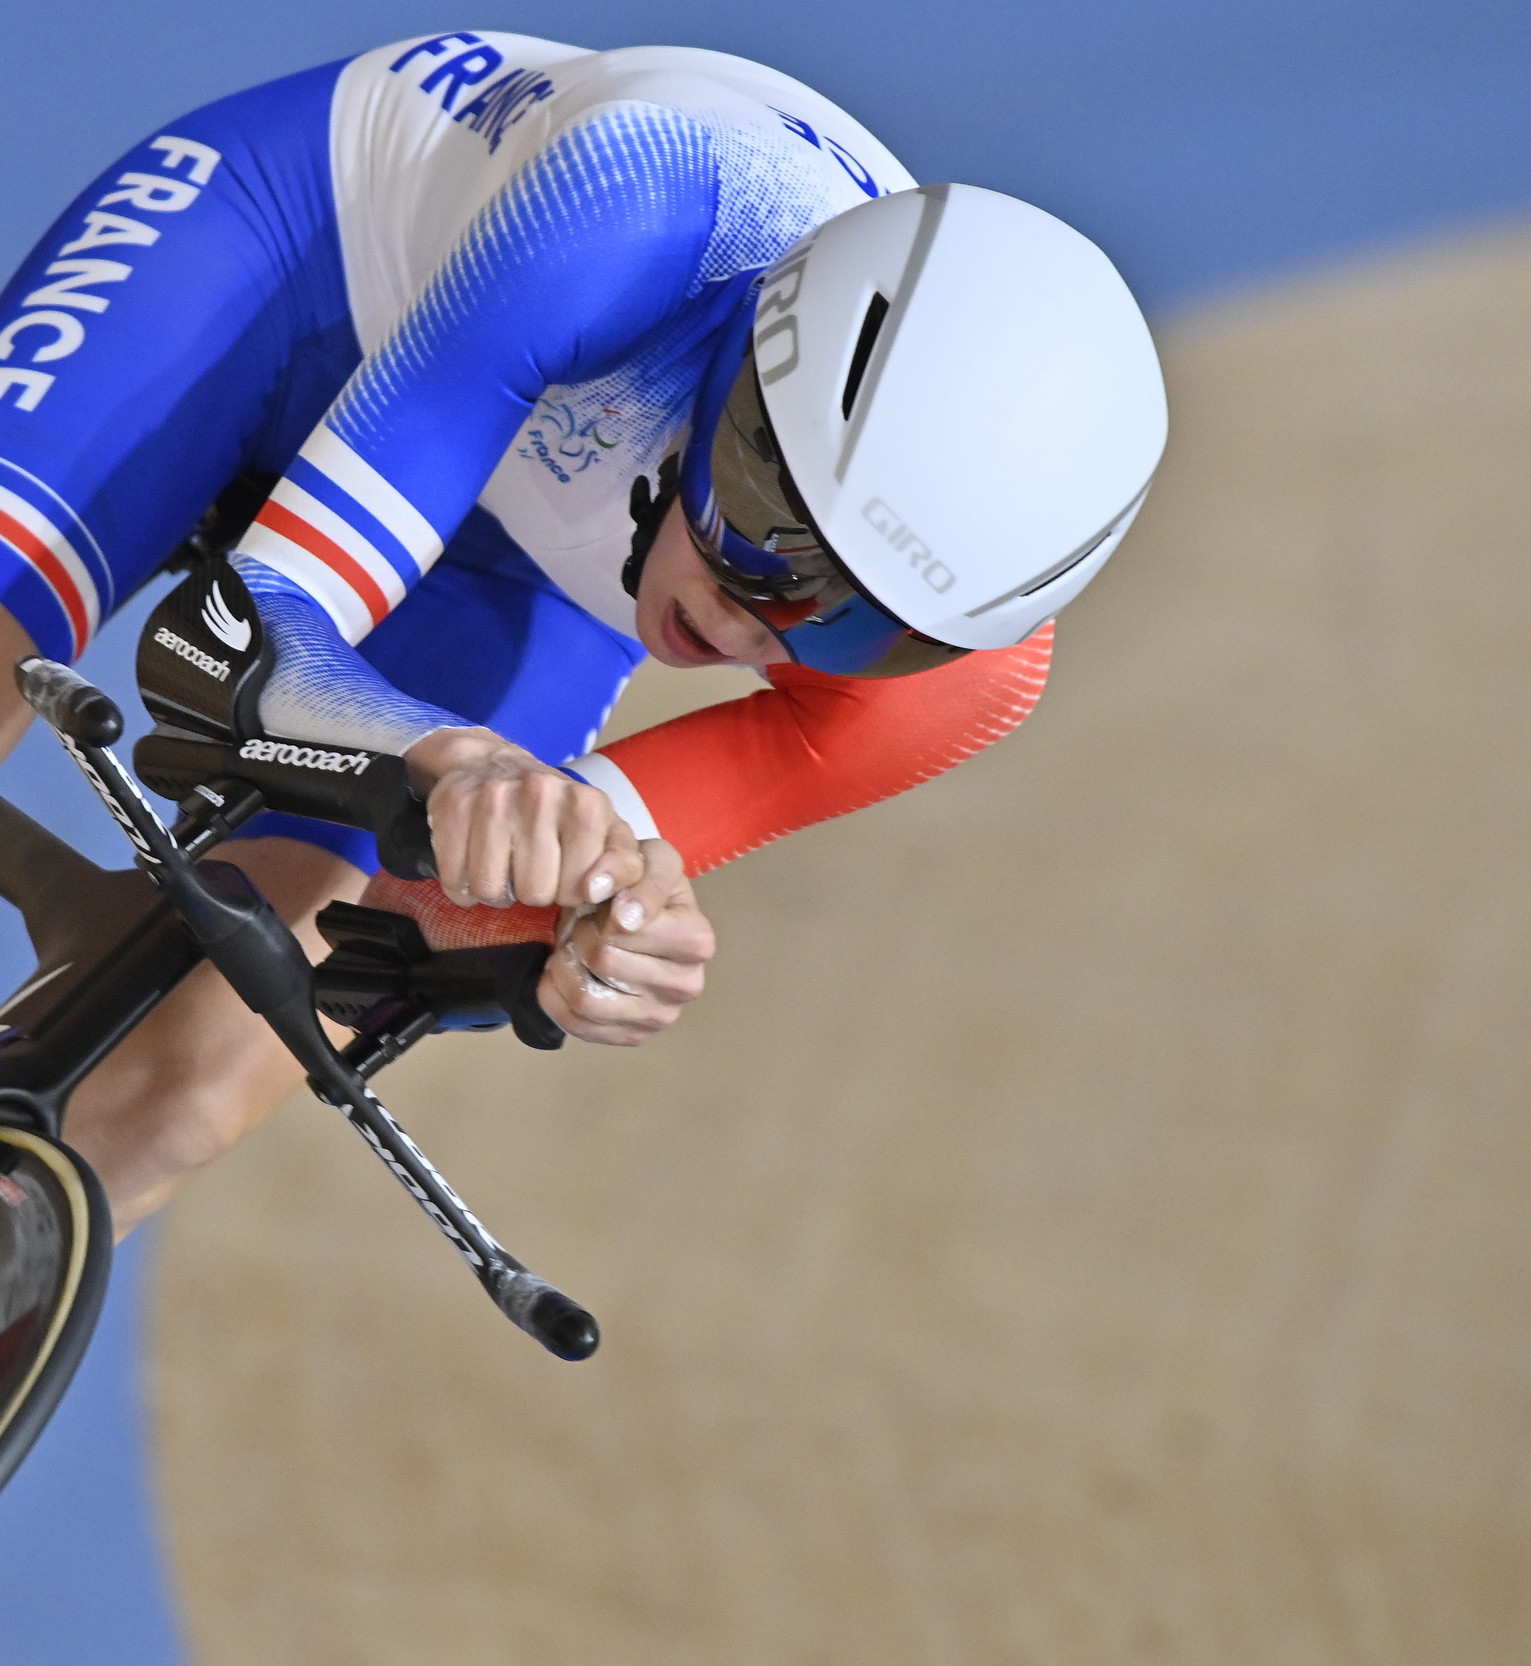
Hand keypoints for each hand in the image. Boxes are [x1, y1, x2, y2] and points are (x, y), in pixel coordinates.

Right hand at [406, 727, 642, 907]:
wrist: (497, 765)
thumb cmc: (560, 812)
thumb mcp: (607, 833)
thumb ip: (625, 866)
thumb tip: (598, 891)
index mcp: (587, 804)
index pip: (576, 890)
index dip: (568, 890)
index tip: (564, 870)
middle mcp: (541, 792)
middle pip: (533, 893)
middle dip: (531, 891)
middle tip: (529, 867)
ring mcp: (493, 795)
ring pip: (490, 889)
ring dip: (495, 890)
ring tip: (504, 865)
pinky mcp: (453, 803)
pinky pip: (454, 880)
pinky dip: (461, 884)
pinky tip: (475, 863)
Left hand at [539, 839, 714, 1045]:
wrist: (632, 917)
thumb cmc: (639, 885)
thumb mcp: (639, 857)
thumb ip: (625, 866)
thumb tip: (614, 906)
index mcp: (697, 939)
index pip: (624, 929)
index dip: (600, 911)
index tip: (605, 904)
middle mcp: (687, 984)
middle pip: (604, 961)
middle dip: (582, 936)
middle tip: (588, 925)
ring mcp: (661, 1016)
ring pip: (587, 998)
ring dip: (566, 966)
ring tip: (575, 948)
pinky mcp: (634, 1037)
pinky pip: (576, 1025)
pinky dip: (557, 995)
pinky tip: (567, 973)